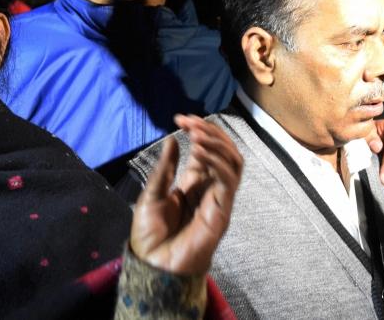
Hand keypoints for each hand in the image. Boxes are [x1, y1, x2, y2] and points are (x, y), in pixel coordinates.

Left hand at [130, 114, 242, 274]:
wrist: (152, 265)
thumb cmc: (150, 234)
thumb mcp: (152, 193)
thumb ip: (165, 168)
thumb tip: (173, 138)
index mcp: (193, 183)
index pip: (207, 150)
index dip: (198, 131)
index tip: (180, 118)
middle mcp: (209, 189)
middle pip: (224, 152)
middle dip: (210, 132)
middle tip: (189, 121)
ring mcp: (217, 200)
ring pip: (233, 163)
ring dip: (217, 143)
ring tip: (196, 135)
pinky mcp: (221, 212)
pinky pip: (229, 182)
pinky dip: (218, 162)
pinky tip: (200, 153)